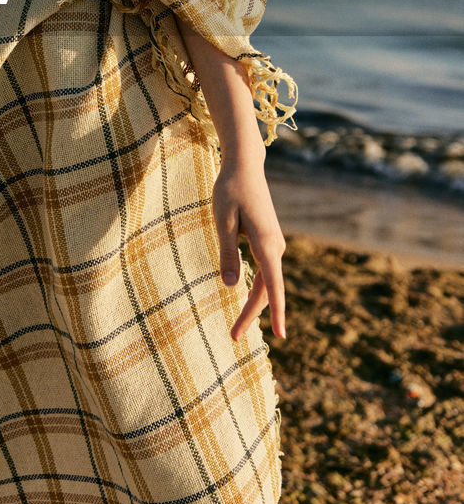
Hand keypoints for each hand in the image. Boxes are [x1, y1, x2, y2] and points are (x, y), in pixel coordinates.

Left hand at [212, 156, 286, 342]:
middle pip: (267, 289)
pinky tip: (247, 300)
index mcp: (265, 244)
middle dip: (251, 314)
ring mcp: (274, 244)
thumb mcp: (222, 221)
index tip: (280, 337)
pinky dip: (257, 289)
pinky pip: (265, 272)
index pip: (273, 286)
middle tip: (233, 337)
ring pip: (267, 282)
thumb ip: (227, 253)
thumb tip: (231, 287)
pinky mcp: (268, 240)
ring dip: (254, 304)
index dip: (276, 313)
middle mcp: (275, 246)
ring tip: (237, 327)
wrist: (245, 166)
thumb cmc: (230, 189)